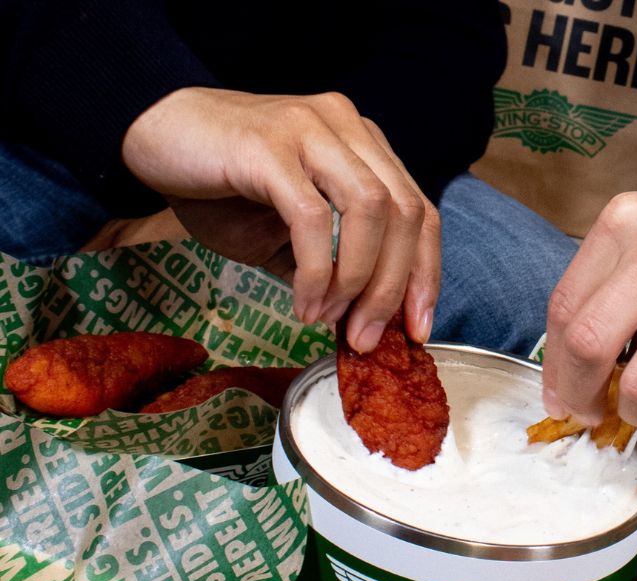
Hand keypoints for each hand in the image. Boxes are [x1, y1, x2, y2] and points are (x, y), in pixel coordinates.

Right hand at [122, 87, 439, 351]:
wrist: (153, 137)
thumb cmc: (224, 187)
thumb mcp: (289, 233)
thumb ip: (331, 265)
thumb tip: (365, 323)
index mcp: (364, 146)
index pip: (421, 212)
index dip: (426, 274)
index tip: (417, 329)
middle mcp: (347, 129)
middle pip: (404, 213)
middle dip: (394, 286)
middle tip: (368, 338)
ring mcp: (311, 131)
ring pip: (371, 210)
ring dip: (358, 279)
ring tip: (333, 322)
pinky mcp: (270, 147)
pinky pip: (311, 217)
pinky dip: (316, 271)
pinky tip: (304, 305)